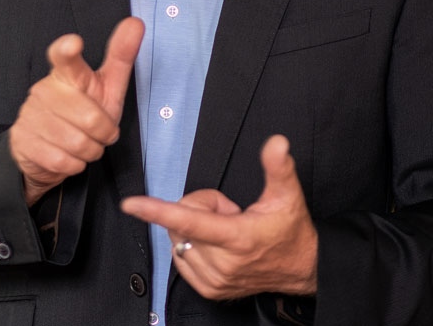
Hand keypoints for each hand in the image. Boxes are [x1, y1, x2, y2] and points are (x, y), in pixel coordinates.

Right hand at [9, 16, 143, 205]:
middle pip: (90, 118)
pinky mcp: (22, 139)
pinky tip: (69, 155)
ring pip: (78, 143)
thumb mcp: (106, 87)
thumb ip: (120, 56)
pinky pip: (62, 160)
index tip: (73, 43)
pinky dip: (74, 164)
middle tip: (99, 131)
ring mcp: (30, 114)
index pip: (64, 58)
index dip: (68, 50)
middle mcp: (45, 89)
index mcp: (67, 73)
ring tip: (84, 143)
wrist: (48, 150)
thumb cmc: (83, 113)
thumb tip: (136, 22)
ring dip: (90, 150)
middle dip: (104, 133)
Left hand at [121, 134, 317, 298]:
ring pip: (178, 240)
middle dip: (199, 207)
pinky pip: (180, 257)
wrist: (301, 268)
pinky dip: (192, 244)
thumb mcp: (288, 195)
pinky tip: (217, 244)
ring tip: (226, 229)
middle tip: (229, 211)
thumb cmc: (291, 230)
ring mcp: (215, 280)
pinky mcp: (209, 290)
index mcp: (237, 237)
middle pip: (182, 222)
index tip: (131, 204)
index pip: (189, 221)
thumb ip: (279, 166)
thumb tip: (277, 142)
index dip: (157, 210)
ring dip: (195, 229)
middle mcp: (222, 263)